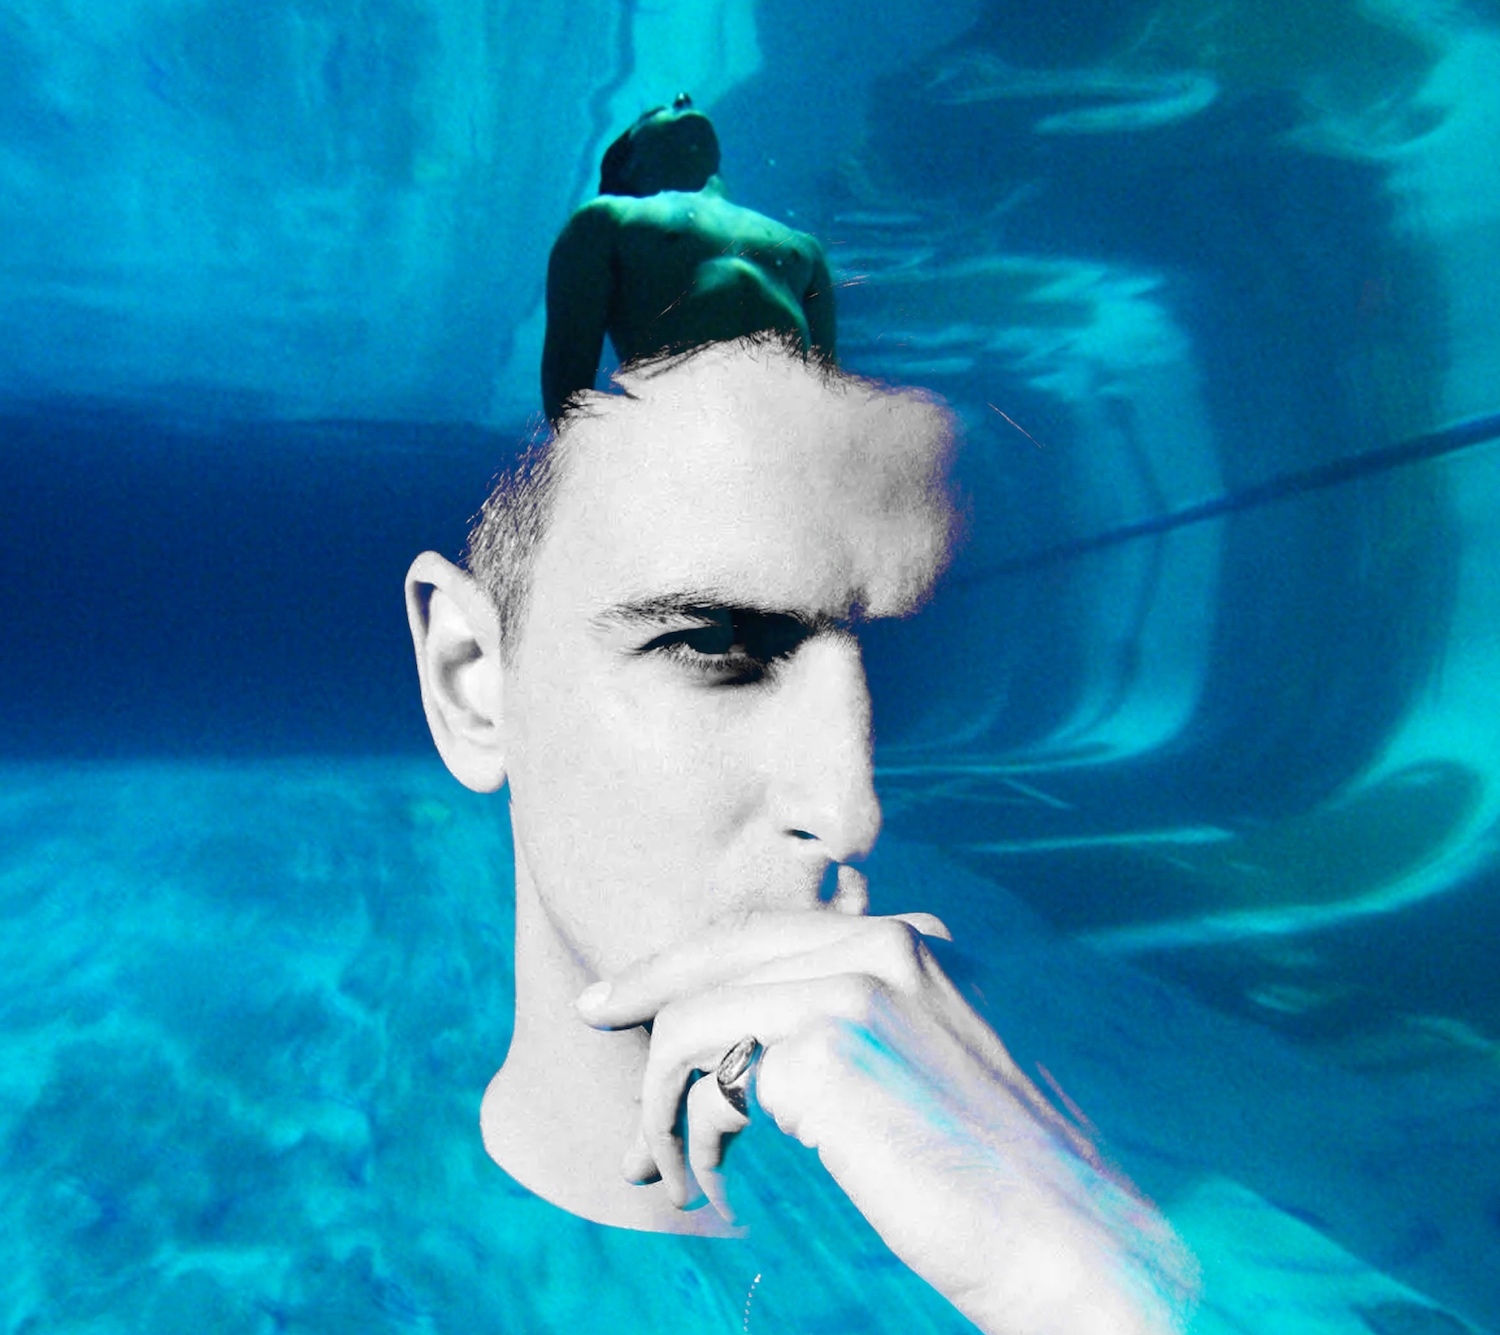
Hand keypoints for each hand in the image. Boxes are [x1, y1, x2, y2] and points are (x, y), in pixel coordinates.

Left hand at [576, 904, 1197, 1334]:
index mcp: (912, 942)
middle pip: (720, 947)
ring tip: (668, 1161)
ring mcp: (854, 988)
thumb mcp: (924, 1071)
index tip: (634, 989)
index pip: (766, 929)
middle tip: (593, 1016)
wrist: (1062, 1237)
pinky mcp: (825, 1048)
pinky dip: (684, 1124)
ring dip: (661, 1092)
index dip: (690, 958)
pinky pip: (704, 1071)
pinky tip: (706, 1173)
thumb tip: (745, 1050)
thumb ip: (850, 1027)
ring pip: (697, 1013)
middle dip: (646, 989)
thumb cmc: (993, 1176)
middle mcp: (884, 944)